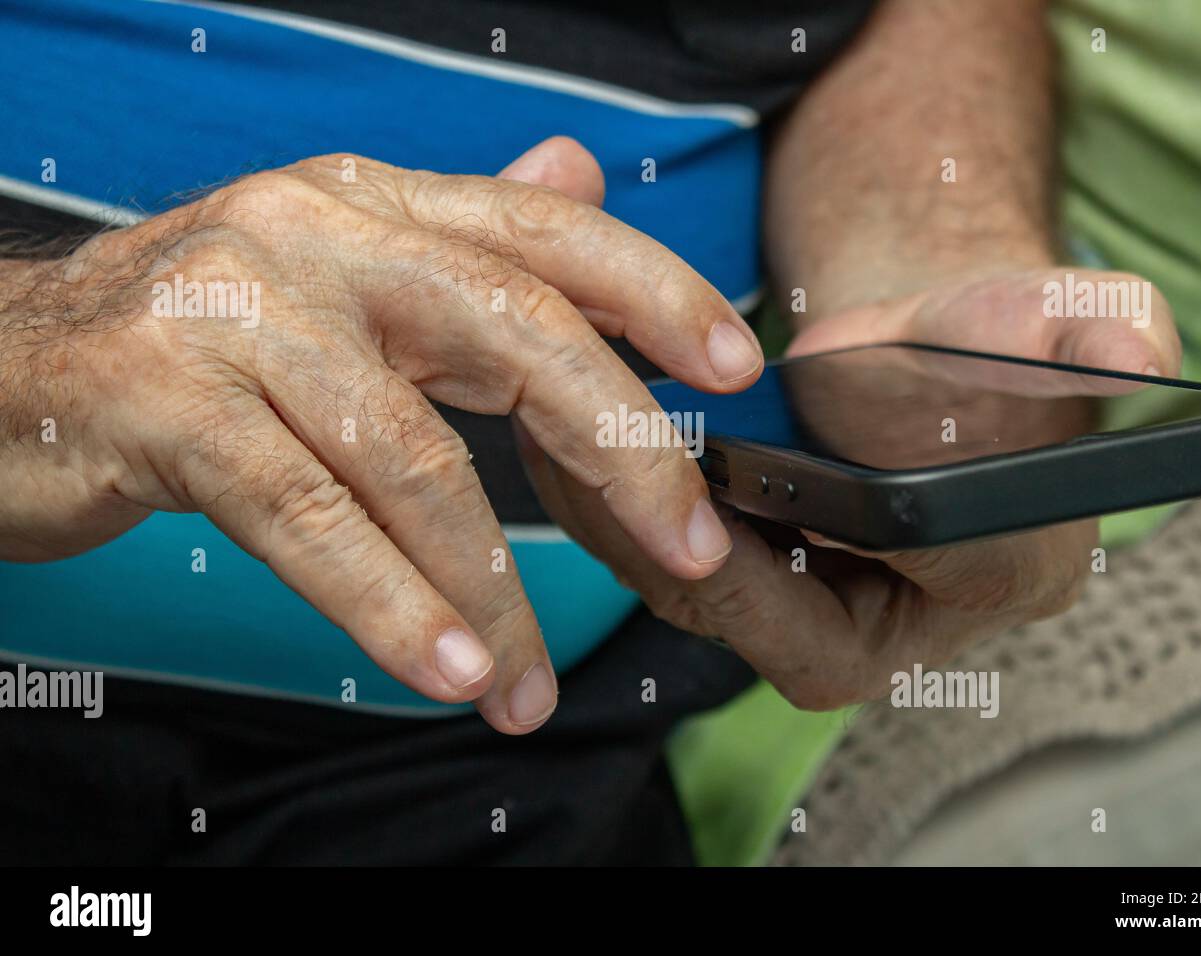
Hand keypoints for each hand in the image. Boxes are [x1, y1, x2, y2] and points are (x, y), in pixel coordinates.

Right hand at [0, 137, 763, 731]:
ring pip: (411, 455)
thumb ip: (463, 241)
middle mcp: (312, 235)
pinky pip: (309, 518)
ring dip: (491, 586)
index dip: (654, 289)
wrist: (7, 368)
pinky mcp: (166, 403)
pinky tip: (444, 667)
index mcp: (374, 204)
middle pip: (512, 330)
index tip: (735, 364)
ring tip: (528, 682)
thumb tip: (577, 179)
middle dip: (618, 448)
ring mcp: (236, 312)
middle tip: (688, 548)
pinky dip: (388, 602)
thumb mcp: (336, 271)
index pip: (545, 232)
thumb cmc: (198, 340)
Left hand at [518, 267, 1180, 707]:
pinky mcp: (764, 579)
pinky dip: (622, 509)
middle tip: (603, 473)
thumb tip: (1139, 345)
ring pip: (704, 600)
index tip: (706, 502)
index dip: (780, 574)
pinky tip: (577, 442)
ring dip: (626, 528)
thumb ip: (1083, 329)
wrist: (926, 329)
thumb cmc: (986, 324)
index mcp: (993, 583)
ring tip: (564, 448)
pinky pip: (679, 567)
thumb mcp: (1047, 313)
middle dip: (676, 550)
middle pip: (767, 626)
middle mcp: (902, 621)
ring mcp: (825, 607)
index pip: (873, 618)